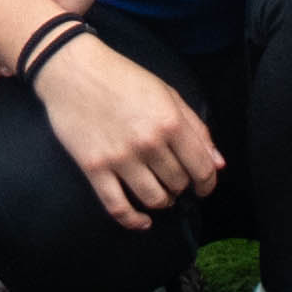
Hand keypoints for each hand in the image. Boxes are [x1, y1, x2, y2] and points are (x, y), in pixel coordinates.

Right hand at [36, 26, 222, 230]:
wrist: (73, 70)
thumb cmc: (122, 77)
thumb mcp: (167, 93)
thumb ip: (196, 128)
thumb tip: (218, 164)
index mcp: (170, 121)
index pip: (202, 168)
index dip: (208, 183)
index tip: (204, 187)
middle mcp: (149, 143)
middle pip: (178, 184)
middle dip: (180, 185)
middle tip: (173, 178)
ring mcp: (120, 158)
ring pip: (154, 199)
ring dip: (162, 201)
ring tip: (159, 193)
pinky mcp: (95, 168)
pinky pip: (118, 207)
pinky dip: (134, 220)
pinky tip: (143, 221)